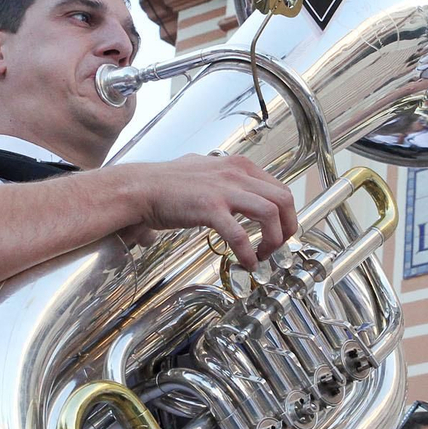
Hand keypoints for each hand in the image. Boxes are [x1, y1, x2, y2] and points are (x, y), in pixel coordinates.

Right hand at [117, 155, 296, 270]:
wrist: (140, 187)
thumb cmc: (166, 183)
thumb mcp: (205, 170)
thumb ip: (225, 178)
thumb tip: (236, 192)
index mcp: (239, 166)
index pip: (280, 189)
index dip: (286, 215)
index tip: (280, 232)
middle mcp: (236, 174)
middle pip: (284, 200)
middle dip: (288, 228)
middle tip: (277, 247)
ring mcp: (224, 190)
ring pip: (270, 214)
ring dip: (273, 241)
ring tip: (262, 256)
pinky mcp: (209, 208)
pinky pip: (240, 234)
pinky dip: (248, 253)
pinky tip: (245, 262)